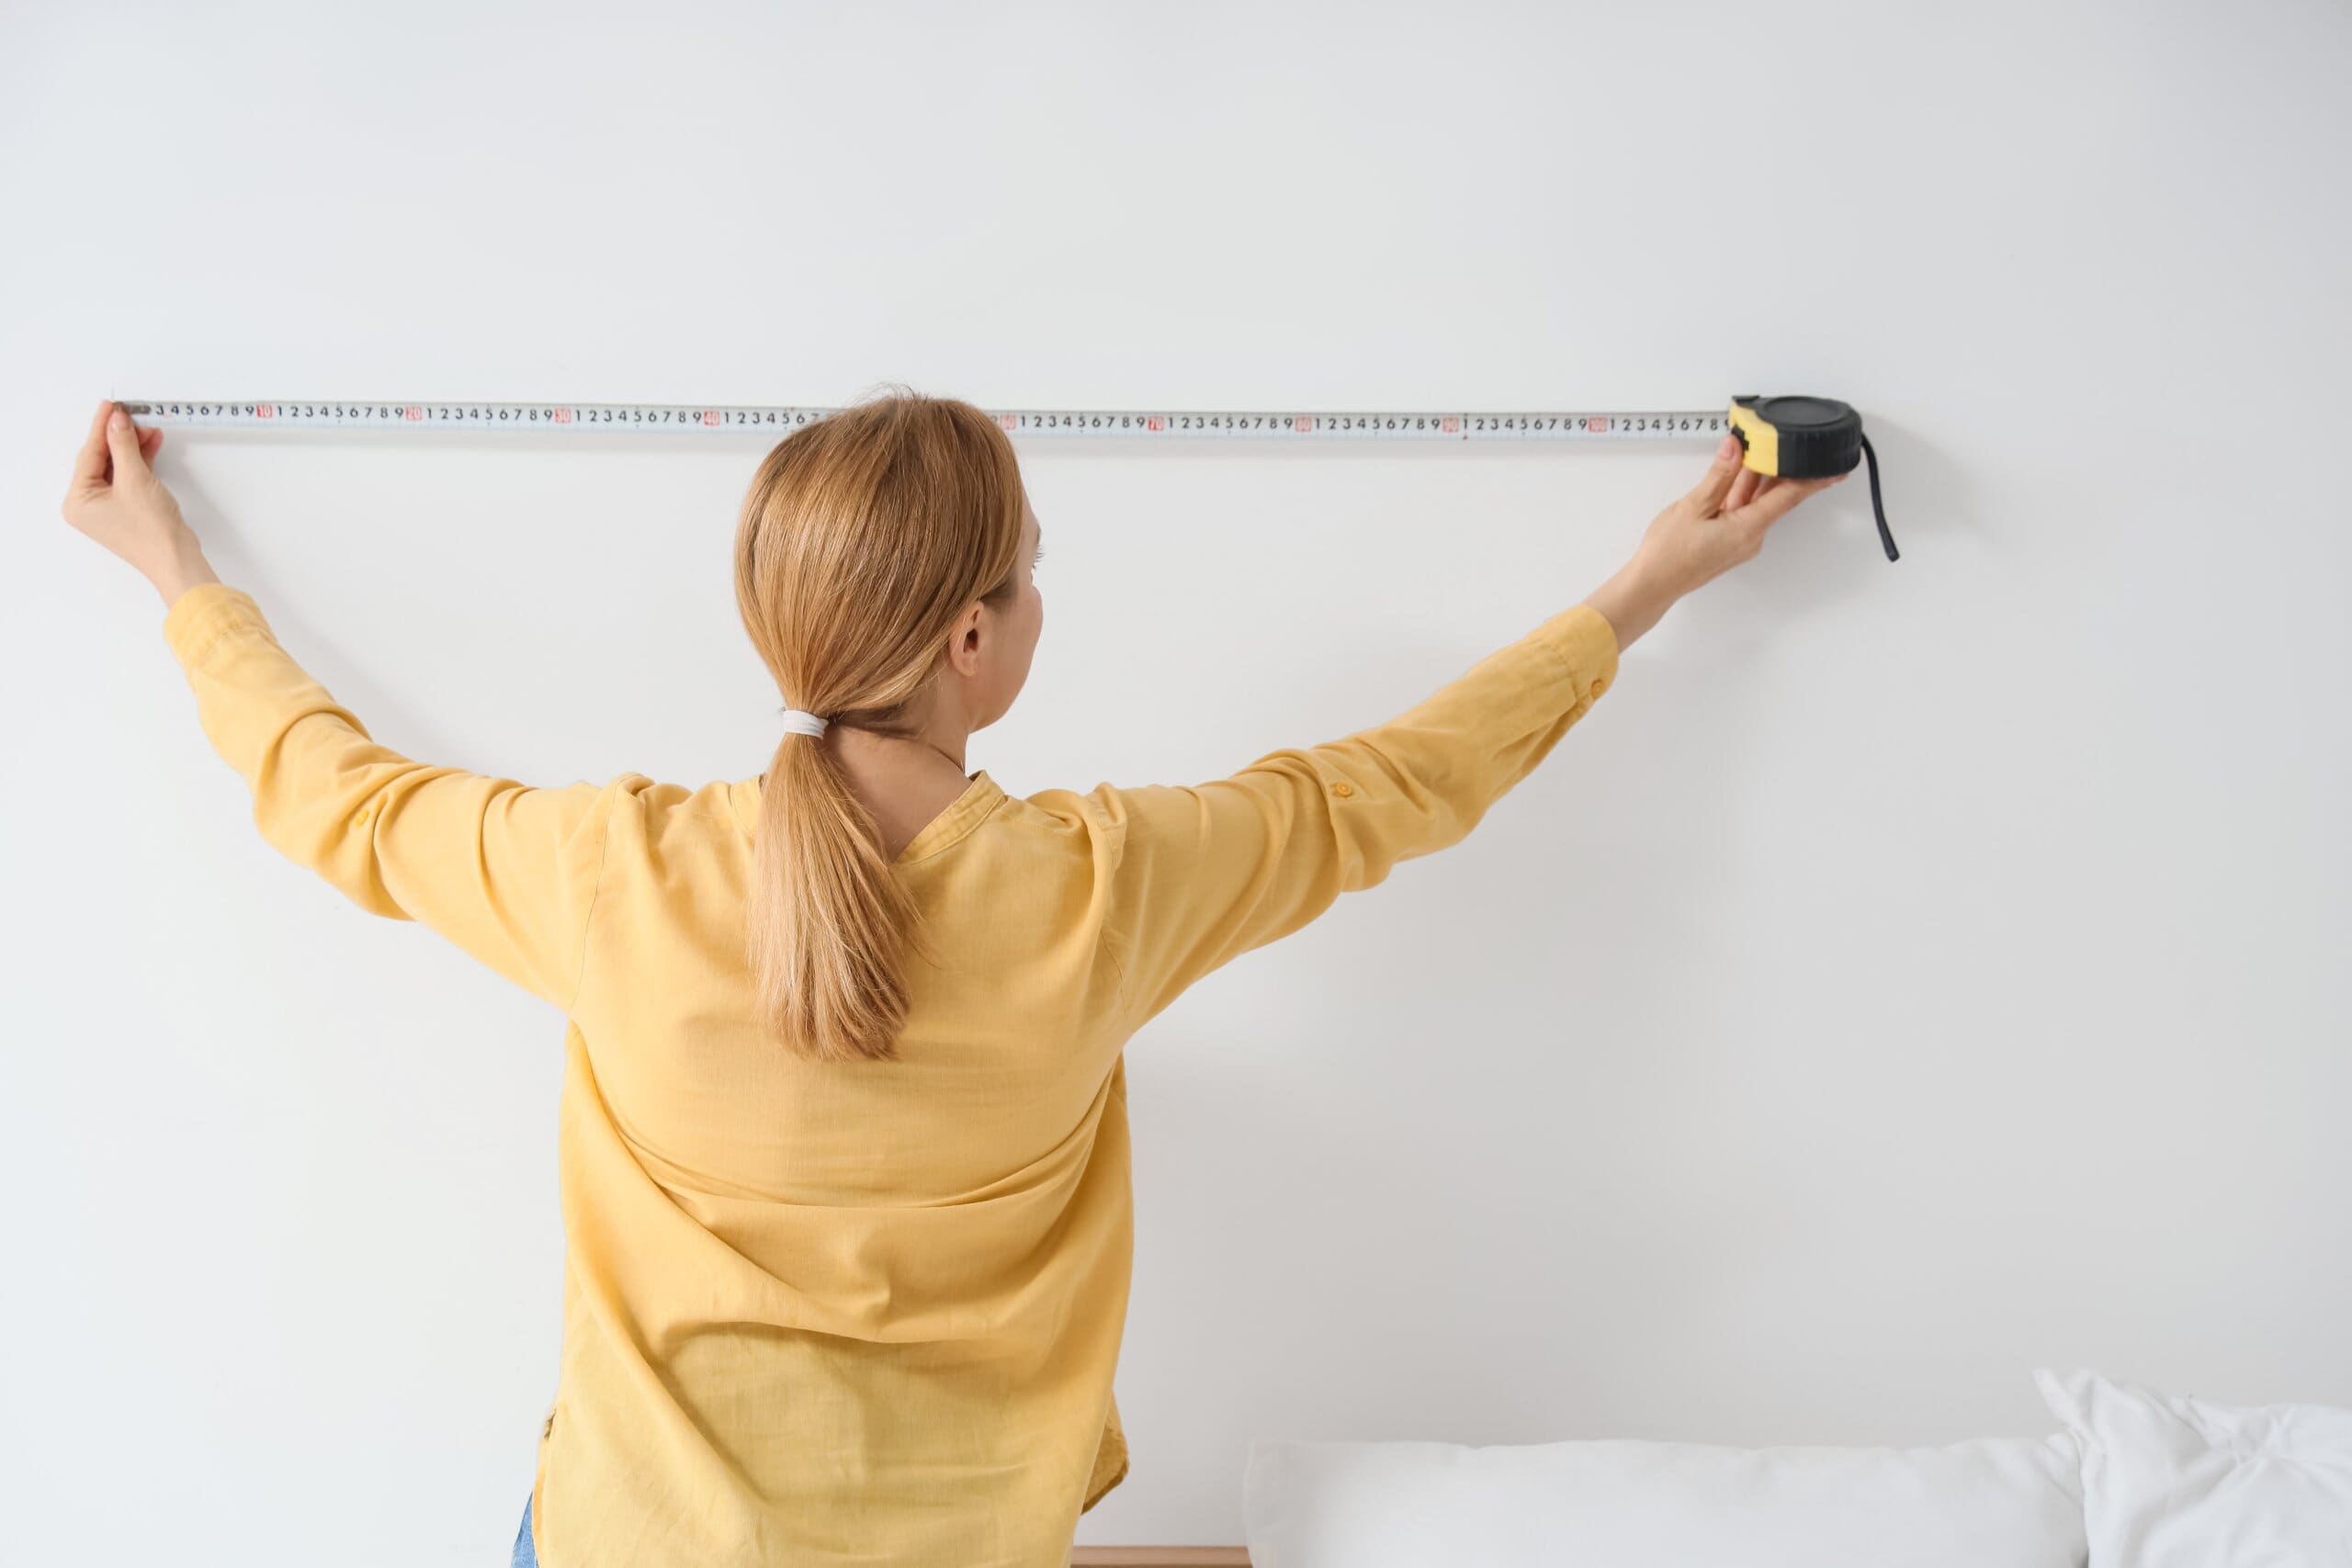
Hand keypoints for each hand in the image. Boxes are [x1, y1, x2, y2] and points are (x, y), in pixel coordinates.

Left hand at [62, 400, 218, 607]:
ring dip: (133, 448)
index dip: (101, 428)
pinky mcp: (127, 508)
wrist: (177, 560)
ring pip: (117, 467)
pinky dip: (140, 462)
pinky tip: (150, 445)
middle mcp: (87, 504)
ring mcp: (107, 507)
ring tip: (148, 428)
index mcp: (77, 500)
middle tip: (131, 414)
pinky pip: (129, 478)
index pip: (89, 455)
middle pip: (102, 460)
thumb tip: (117, 420)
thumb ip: (123, 446)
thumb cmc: (151, 530)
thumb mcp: (135, 479)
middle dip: (120, 437)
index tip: (111, 406)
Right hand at [1580, 431, 1845, 649]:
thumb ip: (1719, 475)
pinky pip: (1742, 512)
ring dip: (1751, 478)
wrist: (1651, 584)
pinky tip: (1730, 476)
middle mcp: (1751, 537)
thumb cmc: (1668, 553)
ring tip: (1746, 452)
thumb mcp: (1693, 506)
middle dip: (1774, 468)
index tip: (1836, 471)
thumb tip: (1736, 448)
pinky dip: (1739, 493)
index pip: (1789, 497)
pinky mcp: (1729, 543)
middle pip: (1772, 496)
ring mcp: (1740, 542)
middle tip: (1777, 441)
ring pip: (1755, 502)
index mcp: (1747, 528)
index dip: (1814, 481)